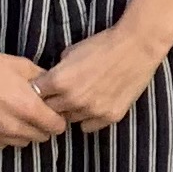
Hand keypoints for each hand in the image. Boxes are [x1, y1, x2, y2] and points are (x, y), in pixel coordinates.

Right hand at [0, 11, 65, 148]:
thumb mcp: (23, 66)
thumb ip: (43, 81)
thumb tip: (53, 89)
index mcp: (28, 109)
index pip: (56, 127)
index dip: (58, 118)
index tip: (53, 110)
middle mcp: (14, 127)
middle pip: (41, 137)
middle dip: (43, 125)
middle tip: (36, 111)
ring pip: (23, 142)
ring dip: (25, 132)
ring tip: (18, 115)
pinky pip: (3, 143)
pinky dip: (6, 136)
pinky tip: (2, 120)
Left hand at [38, 17, 172, 133]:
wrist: (137, 47)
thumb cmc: (103, 44)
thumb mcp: (71, 52)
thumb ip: (57, 71)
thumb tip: (50, 82)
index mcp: (58, 81)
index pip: (35, 96)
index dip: (40, 91)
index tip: (46, 88)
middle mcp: (72, 99)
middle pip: (50, 111)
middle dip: (53, 103)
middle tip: (63, 94)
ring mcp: (91, 110)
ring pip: (70, 120)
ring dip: (72, 111)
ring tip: (83, 97)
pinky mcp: (109, 116)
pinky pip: (88, 126)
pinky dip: (89, 118)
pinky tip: (95, 105)